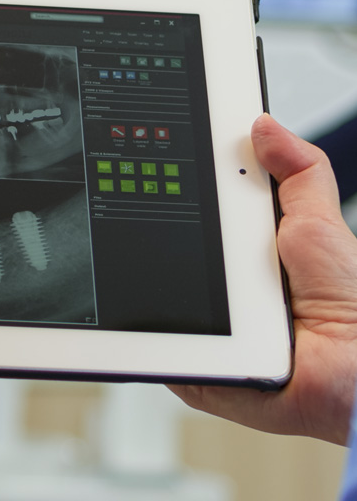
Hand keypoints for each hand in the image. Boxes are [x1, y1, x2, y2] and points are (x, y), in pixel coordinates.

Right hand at [170, 113, 356, 444]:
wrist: (354, 372)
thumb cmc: (348, 305)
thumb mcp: (319, 223)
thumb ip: (299, 172)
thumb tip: (264, 125)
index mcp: (250, 254)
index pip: (202, 217)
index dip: (179, 192)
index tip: (162, 167)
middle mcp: (226, 293)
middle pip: (174, 254)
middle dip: (167, 235)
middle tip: (180, 222)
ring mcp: (209, 333)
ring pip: (163, 303)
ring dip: (167, 290)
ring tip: (201, 282)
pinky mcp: (201, 375)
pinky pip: (167, 356)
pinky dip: (167, 343)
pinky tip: (187, 328)